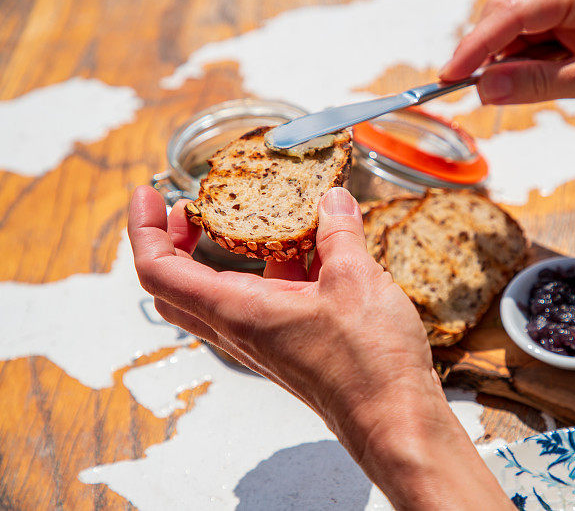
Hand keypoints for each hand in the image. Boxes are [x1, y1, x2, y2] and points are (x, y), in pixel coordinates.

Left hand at [128, 186, 511, 509]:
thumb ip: (339, 233)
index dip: (144, 229)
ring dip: (231, 251)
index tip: (148, 194)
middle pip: (178, 284)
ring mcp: (264, 337)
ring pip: (225, 290)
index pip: (159, 270)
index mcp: (238, 310)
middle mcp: (240, 328)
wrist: (393, 418)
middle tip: (192, 208)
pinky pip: (266, 298)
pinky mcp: (290, 342)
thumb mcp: (355, 280)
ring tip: (260, 214)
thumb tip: (333, 200)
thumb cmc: (367, 362)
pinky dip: (275, 267)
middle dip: (174, 241)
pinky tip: (312, 245)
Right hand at [439, 0, 574, 127]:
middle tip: (461, 90)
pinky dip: (516, 74)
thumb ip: (538, 83)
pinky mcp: (574, 44)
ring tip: (490, 97)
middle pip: (510, 18)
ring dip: (498, 67)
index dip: (478, 43)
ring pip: (516, 39)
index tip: (450, 75)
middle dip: (482, 52)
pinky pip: (531, 55)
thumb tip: (483, 89)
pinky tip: (512, 91)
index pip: (518, 13)